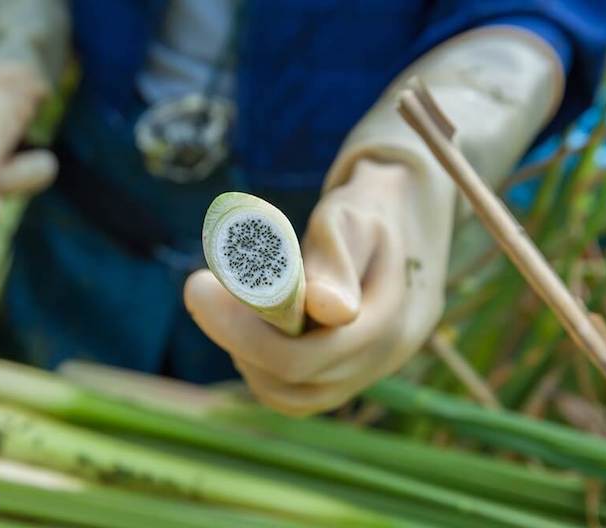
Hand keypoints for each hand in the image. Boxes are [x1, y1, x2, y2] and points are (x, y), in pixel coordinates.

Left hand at [185, 159, 449, 415]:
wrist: (408, 213)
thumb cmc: (370, 208)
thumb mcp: (354, 217)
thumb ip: (337, 261)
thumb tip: (328, 310)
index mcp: (389, 320)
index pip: (302, 357)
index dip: (242, 332)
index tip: (197, 285)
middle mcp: (382, 359)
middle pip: (292, 381)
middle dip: (234, 337)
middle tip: (198, 287)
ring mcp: (368, 372)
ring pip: (290, 395)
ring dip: (246, 355)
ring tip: (227, 305)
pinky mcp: (350, 373)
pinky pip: (297, 392)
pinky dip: (262, 366)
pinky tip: (249, 325)